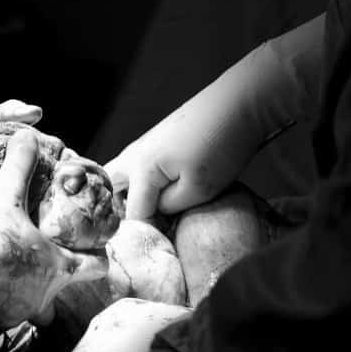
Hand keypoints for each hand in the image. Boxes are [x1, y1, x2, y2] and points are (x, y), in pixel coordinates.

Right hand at [0, 129, 108, 327]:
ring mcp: (18, 312)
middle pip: (64, 291)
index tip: (95, 248)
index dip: (99, 256)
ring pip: (33, 306)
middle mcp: (44, 296)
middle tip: (46, 257)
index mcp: (58, 267)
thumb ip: (20, 165)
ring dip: (28, 290)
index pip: (96, 267)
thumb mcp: (5, 194)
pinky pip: (3, 312)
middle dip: (58, 276)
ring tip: (13, 271)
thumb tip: (28, 135)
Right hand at [105, 104, 259, 224]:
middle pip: (111, 194)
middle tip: (147, 230)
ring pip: (120, 180)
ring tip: (153, 216)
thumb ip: (169, 207)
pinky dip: (140, 187)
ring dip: (129, 199)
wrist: (239, 102)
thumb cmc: (221, 145)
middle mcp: (133, 155)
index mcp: (140, 168)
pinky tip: (162, 196)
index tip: (164, 249)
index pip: (132, 216)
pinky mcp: (154, 142)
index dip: (147, 236)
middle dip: (122, 215)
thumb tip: (156, 213)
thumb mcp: (199, 189)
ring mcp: (142, 146)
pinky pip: (135, 170)